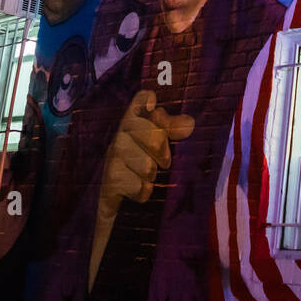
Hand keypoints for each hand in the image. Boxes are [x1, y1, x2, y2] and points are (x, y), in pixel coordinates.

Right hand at [91, 91, 193, 288]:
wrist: (113, 200)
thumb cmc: (140, 161)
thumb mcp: (158, 143)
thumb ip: (173, 129)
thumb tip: (190, 123)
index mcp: (135, 120)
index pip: (139, 100)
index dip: (146, 100)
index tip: (152, 106)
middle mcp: (121, 134)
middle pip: (152, 135)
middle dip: (163, 151)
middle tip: (164, 161)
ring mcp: (113, 157)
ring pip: (147, 165)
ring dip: (152, 174)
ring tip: (148, 176)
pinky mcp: (110, 181)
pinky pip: (139, 187)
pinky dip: (144, 191)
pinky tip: (140, 189)